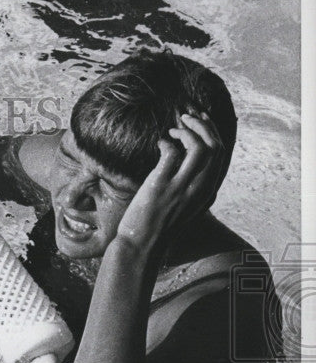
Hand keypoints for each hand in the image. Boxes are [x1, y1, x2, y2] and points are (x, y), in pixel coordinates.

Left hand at [115, 111, 224, 253]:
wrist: (142, 245)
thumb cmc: (159, 226)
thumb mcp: (185, 206)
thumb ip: (192, 188)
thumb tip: (188, 165)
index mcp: (206, 191)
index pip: (220, 153)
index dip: (212, 132)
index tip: (201, 121)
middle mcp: (198, 188)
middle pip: (214, 146)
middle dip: (203, 125)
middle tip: (186, 117)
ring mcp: (181, 187)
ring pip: (199, 148)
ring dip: (188, 131)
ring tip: (173, 128)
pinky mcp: (161, 186)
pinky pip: (171, 153)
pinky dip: (167, 142)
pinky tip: (159, 143)